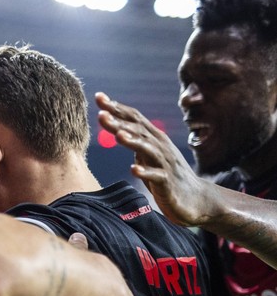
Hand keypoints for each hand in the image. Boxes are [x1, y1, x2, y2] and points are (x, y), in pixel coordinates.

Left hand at [95, 92, 216, 226]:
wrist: (196, 199)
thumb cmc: (169, 177)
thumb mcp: (149, 156)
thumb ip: (136, 143)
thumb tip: (118, 130)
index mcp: (153, 139)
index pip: (134, 118)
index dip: (117, 107)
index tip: (99, 96)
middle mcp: (160, 147)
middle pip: (138, 130)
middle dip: (119, 121)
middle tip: (101, 113)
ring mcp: (165, 164)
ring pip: (147, 149)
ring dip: (132, 141)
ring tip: (118, 135)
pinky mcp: (168, 182)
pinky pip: (156, 176)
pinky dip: (145, 172)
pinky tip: (133, 169)